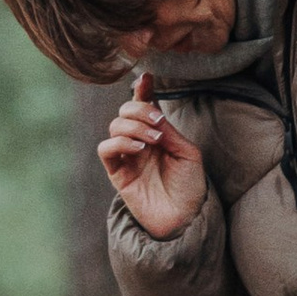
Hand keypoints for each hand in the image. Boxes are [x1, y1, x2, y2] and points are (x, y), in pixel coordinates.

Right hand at [98, 73, 208, 241]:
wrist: (185, 218)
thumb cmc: (190, 187)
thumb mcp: (187, 152)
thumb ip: (168, 130)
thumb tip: (153, 111)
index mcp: (157, 134)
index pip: (145, 106)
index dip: (142, 90)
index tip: (147, 77)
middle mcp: (140, 142)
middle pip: (125, 111)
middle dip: (139, 109)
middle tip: (158, 122)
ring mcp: (127, 157)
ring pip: (114, 126)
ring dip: (134, 126)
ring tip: (153, 140)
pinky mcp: (117, 173)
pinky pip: (106, 149)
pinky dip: (120, 142)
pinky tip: (140, 149)